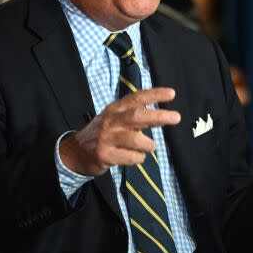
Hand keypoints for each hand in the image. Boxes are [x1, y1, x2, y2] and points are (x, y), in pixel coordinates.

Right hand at [59, 87, 180, 175]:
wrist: (76, 152)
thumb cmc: (103, 134)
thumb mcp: (115, 120)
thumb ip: (136, 117)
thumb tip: (164, 116)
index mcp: (115, 109)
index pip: (136, 98)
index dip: (154, 95)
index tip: (171, 94)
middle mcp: (111, 121)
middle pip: (136, 116)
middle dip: (158, 116)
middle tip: (176, 117)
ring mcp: (106, 138)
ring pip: (135, 140)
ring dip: (148, 145)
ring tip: (150, 146)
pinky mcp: (104, 155)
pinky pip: (130, 157)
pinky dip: (138, 158)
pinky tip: (136, 157)